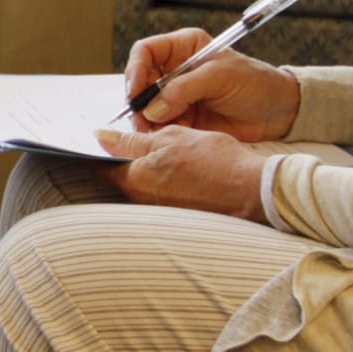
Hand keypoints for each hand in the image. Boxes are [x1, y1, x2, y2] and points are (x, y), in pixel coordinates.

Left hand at [91, 123, 268, 219]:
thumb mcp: (172, 137)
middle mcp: (142, 202)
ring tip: (161, 150)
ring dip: (145, 169)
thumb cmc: (215, 160)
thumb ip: (133, 140)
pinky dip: (163, 180)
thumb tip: (100, 137)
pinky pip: (160, 195)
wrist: (252, 190)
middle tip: (132, 137)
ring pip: (141, 186)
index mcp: (135, 180)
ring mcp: (159, 211)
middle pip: (120, 178)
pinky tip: (177, 167)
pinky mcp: (177, 214)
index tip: (103, 137)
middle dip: (122, 159)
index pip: (101, 168)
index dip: (99, 150)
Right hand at [122, 28, 300, 139]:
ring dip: (147, 120)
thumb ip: (184, 89)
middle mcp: (175, 70)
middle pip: (140, 82)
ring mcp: (177, 95)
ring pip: (146, 107)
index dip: (134, 69)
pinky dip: (160, 133)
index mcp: (183, 47)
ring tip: (156, 132)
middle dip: (139, 101)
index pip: (145, 52)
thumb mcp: (220, 77)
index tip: (135, 91)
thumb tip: (152, 107)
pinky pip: (159, 125)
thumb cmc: (255, 83)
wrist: (277, 112)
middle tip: (142, 119)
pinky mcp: (182, 118)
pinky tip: (170, 137)